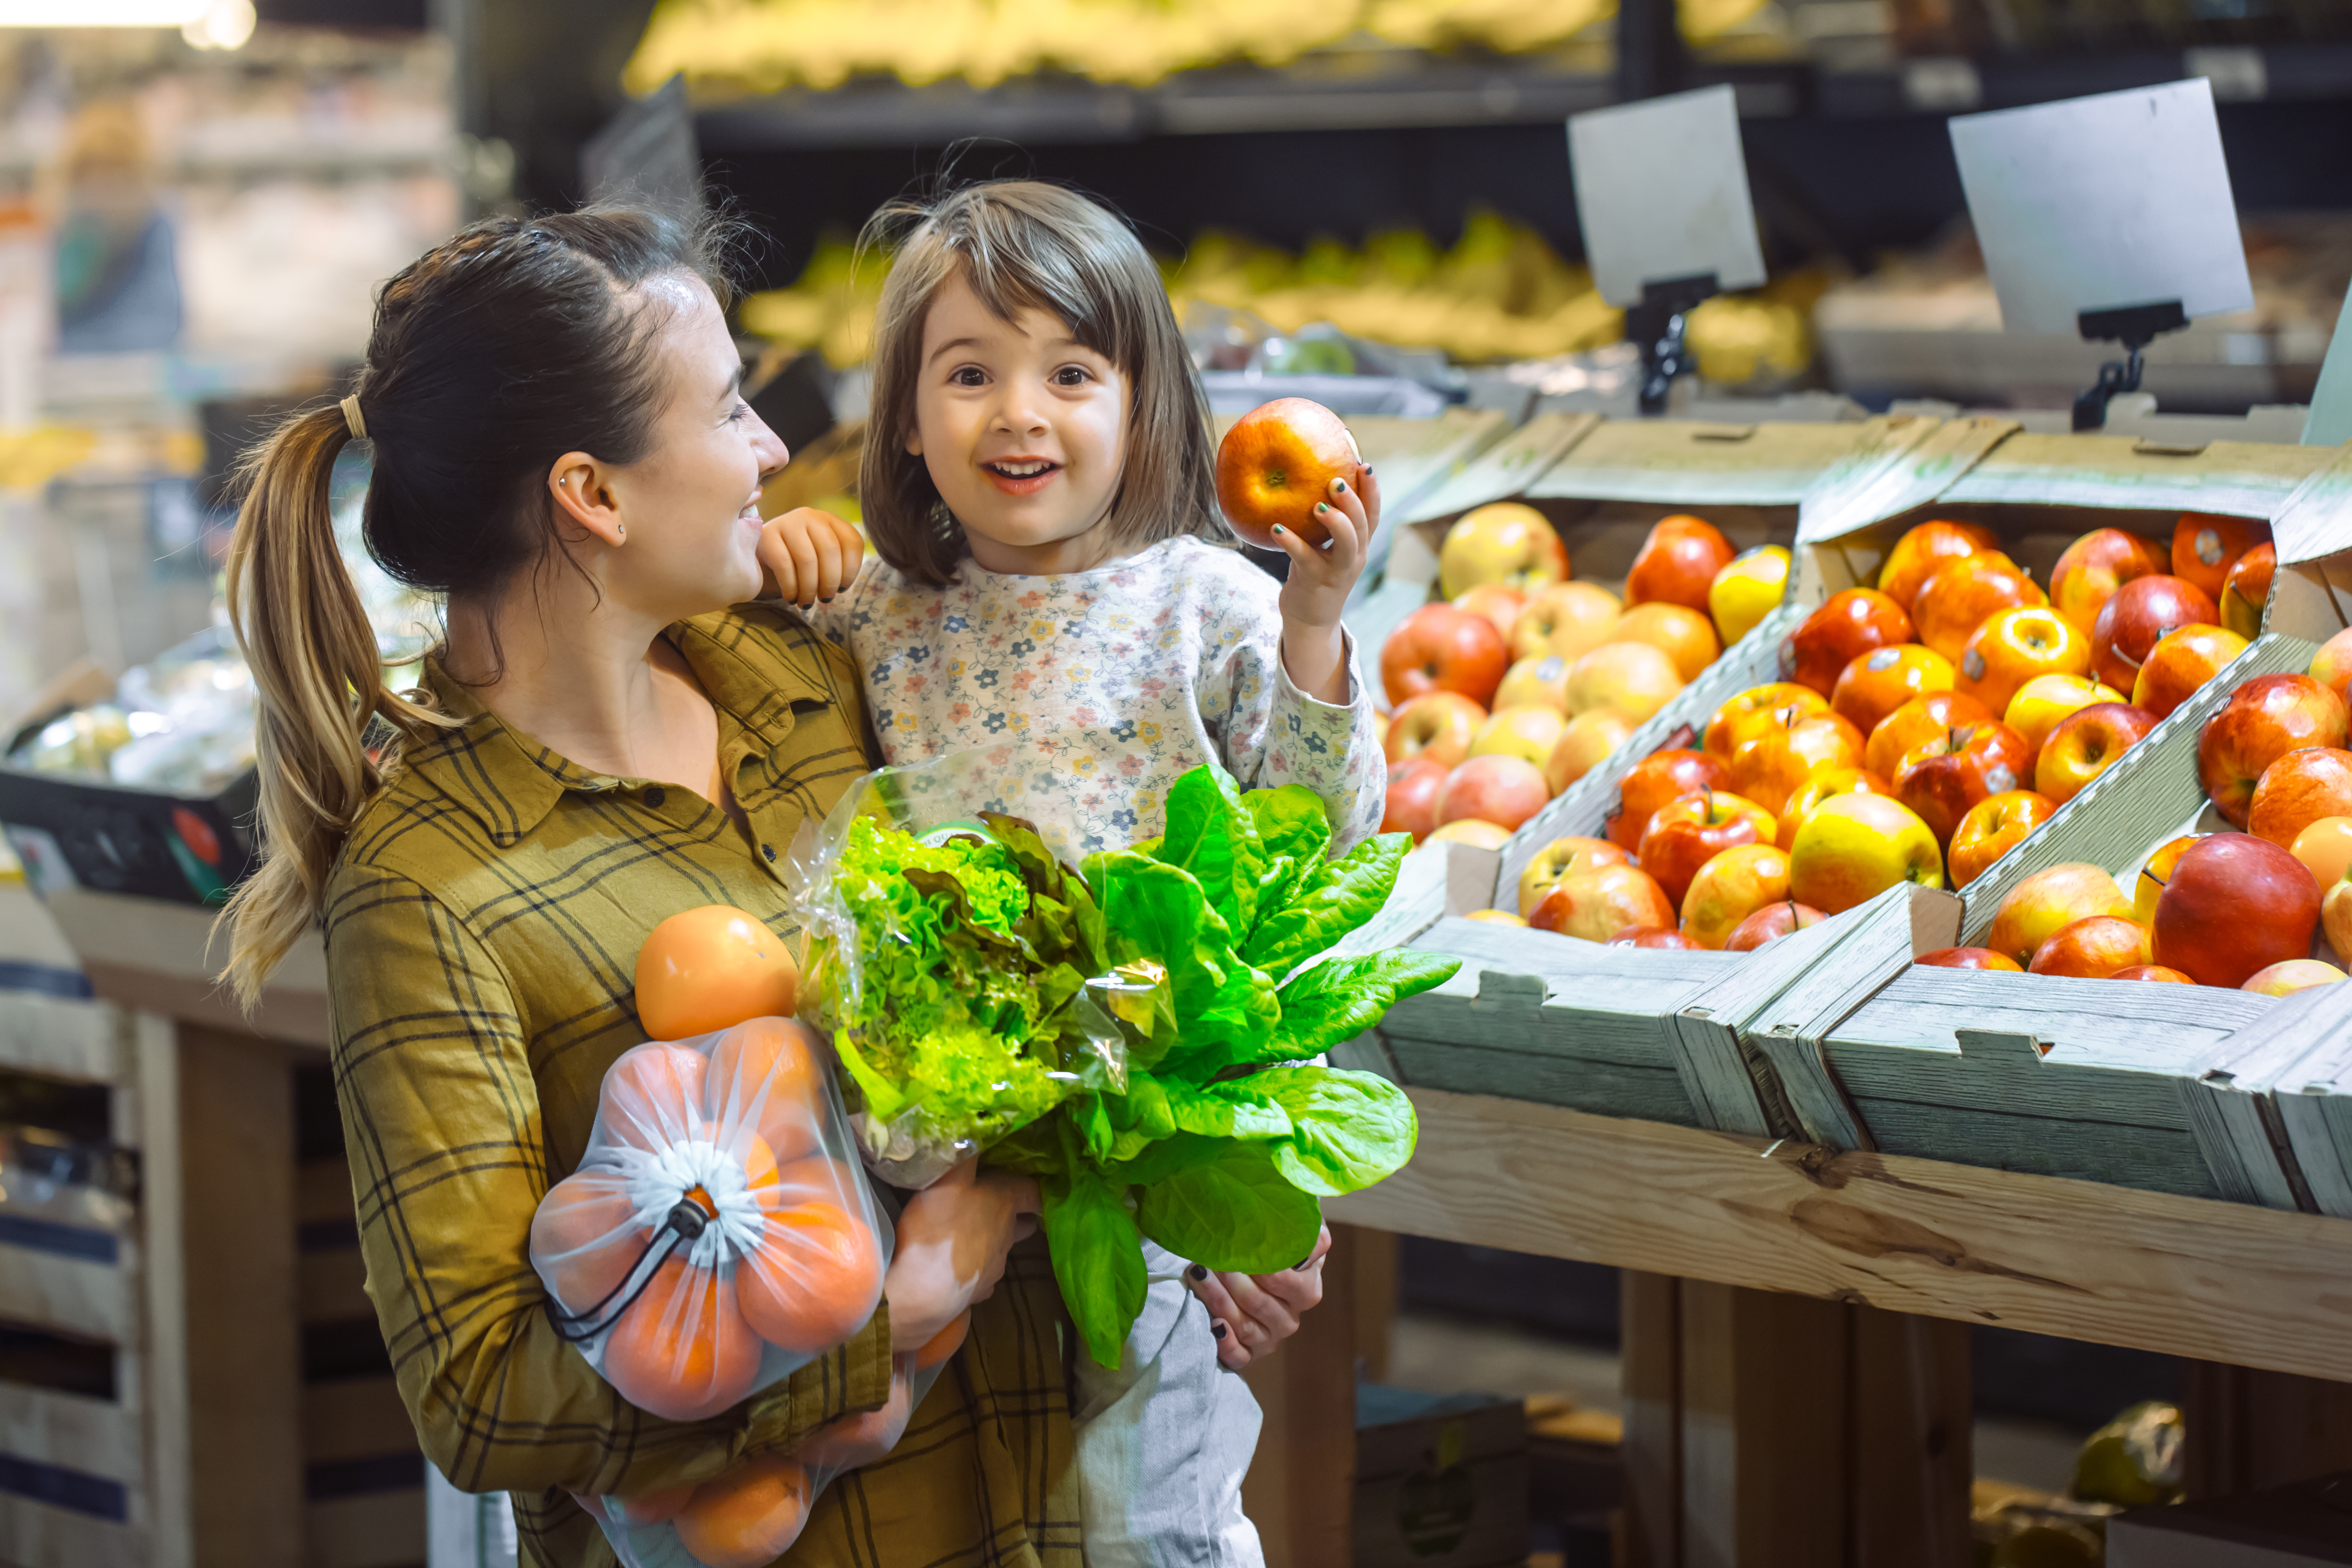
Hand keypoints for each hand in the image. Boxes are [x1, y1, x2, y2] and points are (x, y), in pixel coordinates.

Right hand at [756, 507, 864, 605]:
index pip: (852, 541)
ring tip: (806, 603)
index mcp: (829, 521)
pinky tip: (791, 598)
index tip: (842, 589)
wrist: (759, 561)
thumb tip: (842, 585)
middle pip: (831, 550)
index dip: (851, 570)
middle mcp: (810, 516)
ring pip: (807, 559)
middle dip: (829, 582)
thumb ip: (836, 563)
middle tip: (824, 599)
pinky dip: (791, 587)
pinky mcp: (767, 535)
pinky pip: (784, 565)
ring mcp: (787, 522)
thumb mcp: (820, 559)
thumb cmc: (796, 564)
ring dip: (809, 588)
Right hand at [883, 1159, 1039, 1353]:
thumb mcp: (948, 1176)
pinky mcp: (978, 1293)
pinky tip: (955, 1266)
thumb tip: (975, 1125)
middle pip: (1024, 1224)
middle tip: (996, 1205)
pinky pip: (982, 1277)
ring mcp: (995, 1268)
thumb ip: (963, 1152)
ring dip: (991, 1241)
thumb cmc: (939, 1225)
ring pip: (1003, 1250)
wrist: (923, 1291)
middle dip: (1016, 1215)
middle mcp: (1008, 1237)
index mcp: (1006, 1204)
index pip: (1034, 1192)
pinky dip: (974, 1269)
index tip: (1026, 1181)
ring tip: (968, 1234)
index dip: (1031, 1186)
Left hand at [1182, 1224, 1331, 1370]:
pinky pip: (1238, 1356)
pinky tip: (1213, 1325)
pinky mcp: (1248, 1354)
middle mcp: (1289, 1319)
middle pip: (1259, 1303)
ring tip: (1199, 1274)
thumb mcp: (1298, 1235)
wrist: (1265, 1271)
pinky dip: (1225, 1343)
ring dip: (1218, 1299)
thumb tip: (1316, 1238)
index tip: (1239, 1247)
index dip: (1261, 1266)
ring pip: (1244, 1326)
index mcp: (1306, 1292)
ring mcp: (1268, 1339)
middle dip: (1232, 1279)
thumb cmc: (1279, 1247)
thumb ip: (1310, 1236)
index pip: (1284, 1282)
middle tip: (1212, 1257)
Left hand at [1274, 467, 1377, 704]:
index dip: (1372, 491)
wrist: (1310, 620)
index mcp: (1358, 546)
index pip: (1373, 515)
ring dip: (1335, 521)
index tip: (1364, 465)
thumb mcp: (1325, 548)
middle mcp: (1353, 557)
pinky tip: (1275, 528)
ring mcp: (1336, 570)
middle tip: (1336, 481)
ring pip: (1345, 544)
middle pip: (1362, 525)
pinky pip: (1304, 558)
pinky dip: (1290, 541)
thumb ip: (1324, 523)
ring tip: (1317, 505)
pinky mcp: (1314, 581)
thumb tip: (1307, 483)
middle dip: (1353, 501)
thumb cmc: (1314, 575)